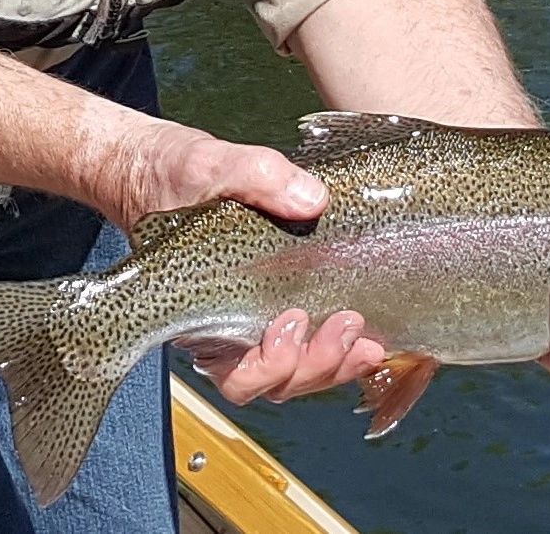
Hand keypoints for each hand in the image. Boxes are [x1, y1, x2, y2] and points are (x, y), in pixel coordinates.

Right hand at [86, 118, 383, 404]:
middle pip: (279, 381)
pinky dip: (347, 348)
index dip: (270, 366)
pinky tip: (377, 331)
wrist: (172, 173)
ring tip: (370, 339)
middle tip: (347, 324)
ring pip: (303, 373)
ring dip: (339, 363)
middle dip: (318, 364)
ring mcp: (264, 322)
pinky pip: (319, 344)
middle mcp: (232, 331)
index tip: (293, 320)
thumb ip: (256, 178)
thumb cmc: (179, 178)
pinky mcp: (293, 303)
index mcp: (203, 315)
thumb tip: (313, 200)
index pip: (236, 374)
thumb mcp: (210, 167)